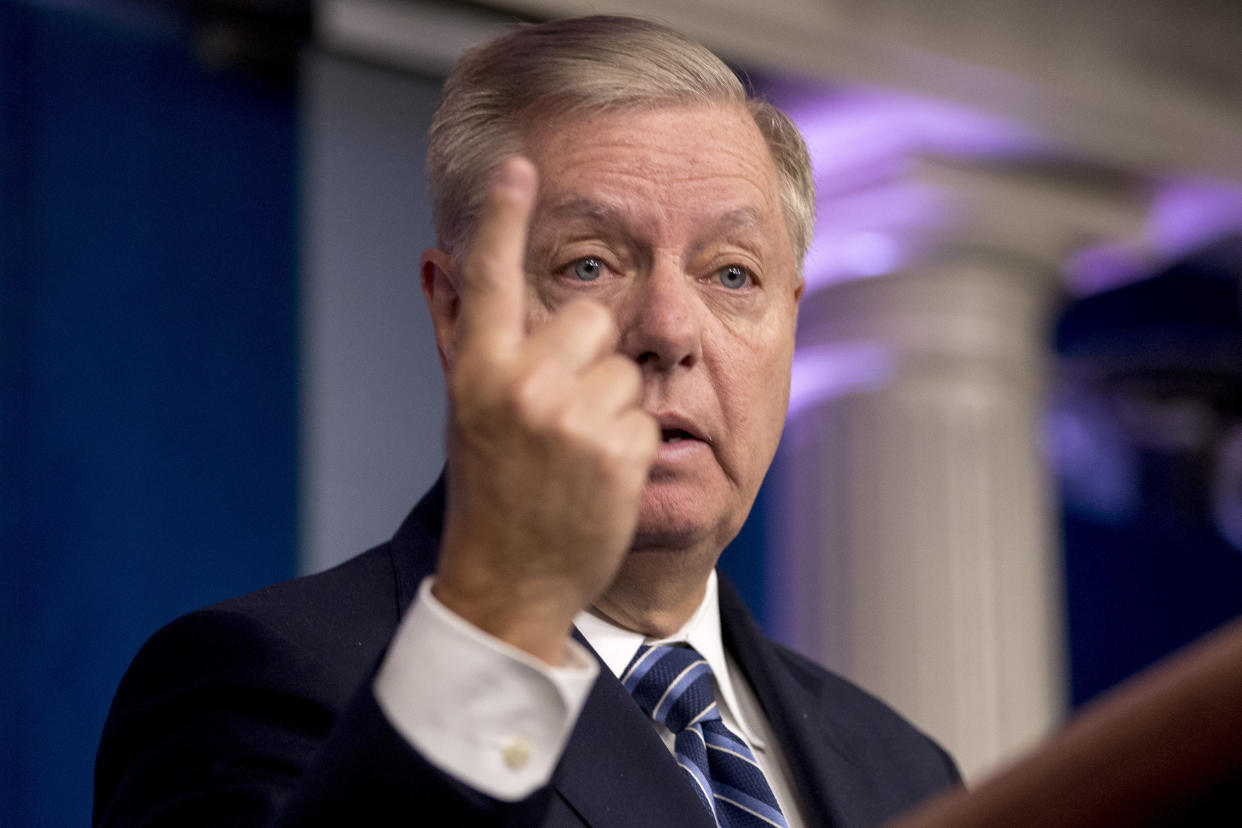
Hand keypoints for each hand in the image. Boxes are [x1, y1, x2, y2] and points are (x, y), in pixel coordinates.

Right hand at [431, 157, 658, 663]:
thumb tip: (449, 267)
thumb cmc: (492, 493)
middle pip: (591, 317)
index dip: (501, 219)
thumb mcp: (470, 415)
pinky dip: (632, 448)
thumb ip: (483, 347)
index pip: (489, 277)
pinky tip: (597, 481)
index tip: (517, 168)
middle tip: (563, 412)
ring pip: (625, 371)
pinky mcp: (618, 448)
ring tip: (577, 455)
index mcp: (478, 370)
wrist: (509, 583)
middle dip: (590, 355)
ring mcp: (572, 417)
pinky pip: (645, 418)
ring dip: (612, 406)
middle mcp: (522, 384)